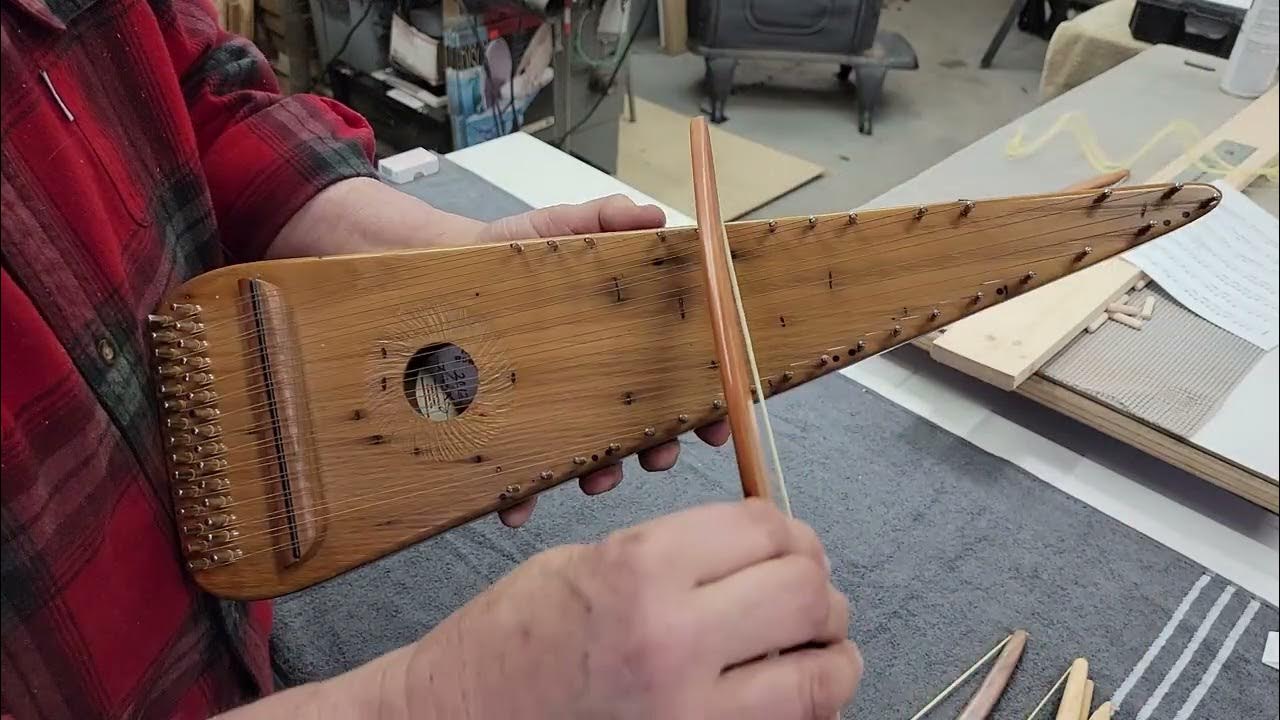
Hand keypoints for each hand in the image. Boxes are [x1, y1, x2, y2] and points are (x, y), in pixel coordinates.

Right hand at [396, 500, 860, 718]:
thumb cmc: (507, 645)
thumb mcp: (586, 564)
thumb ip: (680, 555)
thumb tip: (767, 556)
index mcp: (640, 571)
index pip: (765, 529)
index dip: (789, 532)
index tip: (789, 543)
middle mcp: (673, 641)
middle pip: (806, 594)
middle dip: (819, 589)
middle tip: (810, 594)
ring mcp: (690, 715)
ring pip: (821, 674)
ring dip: (832, 655)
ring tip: (817, 649)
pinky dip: (807, 712)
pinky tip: (789, 697)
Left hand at [475, 195, 730, 526]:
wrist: (439, 268)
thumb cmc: (510, 253)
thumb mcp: (561, 228)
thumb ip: (605, 218)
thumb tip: (653, 216)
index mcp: (619, 343)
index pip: (675, 378)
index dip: (702, 403)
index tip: (715, 420)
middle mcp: (592, 385)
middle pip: (641, 429)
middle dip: (658, 449)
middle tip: (660, 455)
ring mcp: (551, 413)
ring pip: (589, 459)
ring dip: (601, 477)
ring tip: (598, 479)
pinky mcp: (505, 432)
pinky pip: (517, 475)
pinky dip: (522, 498)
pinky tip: (518, 507)